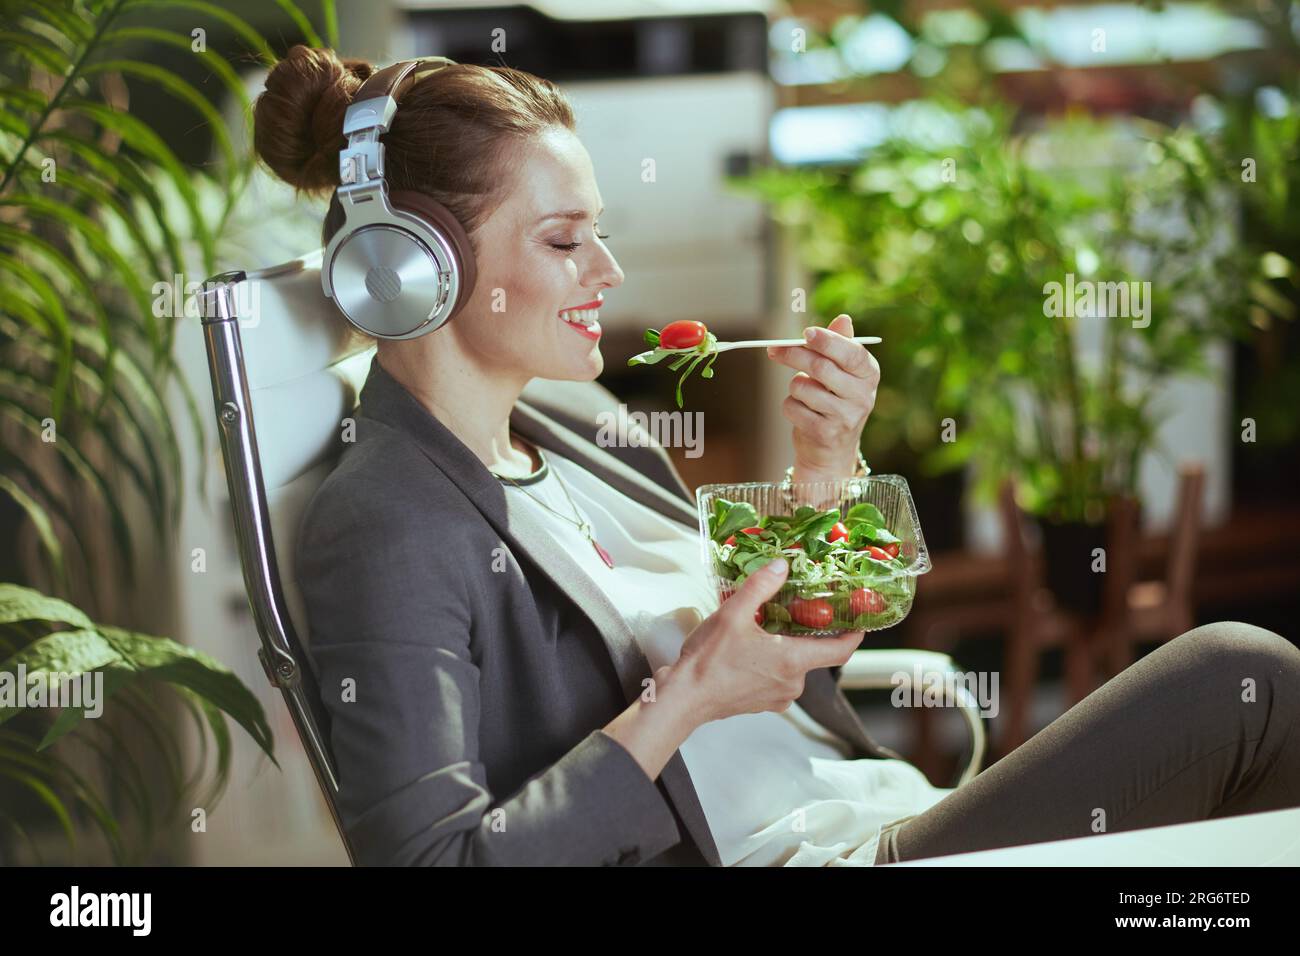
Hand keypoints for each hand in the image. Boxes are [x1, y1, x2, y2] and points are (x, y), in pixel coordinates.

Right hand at [667, 557, 863, 725]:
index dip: (855, 634)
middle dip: (807, 632)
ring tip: (766, 626)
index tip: (860, 620)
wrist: (684, 698)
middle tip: (795, 609)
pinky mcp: (763, 703)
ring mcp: (778, 696)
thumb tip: (781, 566)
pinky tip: (751, 648)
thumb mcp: (733, 614)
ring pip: (794, 665)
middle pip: (814, 654)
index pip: (841, 650)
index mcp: (792, 660)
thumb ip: (760, 587)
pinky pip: (778, 678)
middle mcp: (792, 683)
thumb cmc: (708, 661)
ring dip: (786, 647)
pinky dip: (772, 662)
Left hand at [767, 314, 879, 480]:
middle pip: (821, 367)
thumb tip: (843, 318)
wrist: (833, 451)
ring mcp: (845, 417)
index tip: (806, 332)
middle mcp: (863, 396)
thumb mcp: (842, 373)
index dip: (828, 341)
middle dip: (793, 355)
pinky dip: (790, 406)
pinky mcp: (825, 433)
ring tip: (802, 393)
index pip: (851, 353)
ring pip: (802, 387)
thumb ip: (840, 345)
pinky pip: (793, 407)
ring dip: (794, 386)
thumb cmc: (835, 401)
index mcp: (869, 375)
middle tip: (774, 349)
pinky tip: (801, 412)